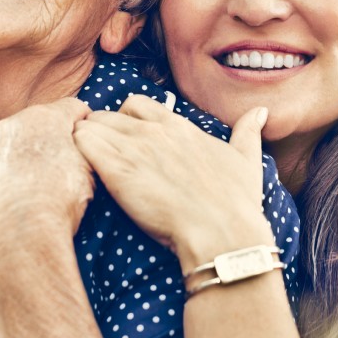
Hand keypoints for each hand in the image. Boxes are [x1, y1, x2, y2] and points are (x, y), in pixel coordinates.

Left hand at [0, 97, 95, 243]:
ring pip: (4, 149)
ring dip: (16, 163)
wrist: (17, 235)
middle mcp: (10, 126)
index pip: (70, 109)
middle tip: (57, 171)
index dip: (81, 124)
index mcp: (45, 118)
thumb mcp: (90, 169)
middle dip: (45, 143)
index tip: (87, 139)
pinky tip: (5, 204)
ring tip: (29, 192)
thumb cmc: (61, 200)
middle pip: (34, 127)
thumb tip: (82, 139)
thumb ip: (86, 145)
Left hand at [72, 95, 271, 268]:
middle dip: (101, 129)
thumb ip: (248, 133)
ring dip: (85, 140)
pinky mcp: (116, 170)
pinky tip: (80, 169)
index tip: (125, 138)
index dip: (127, 119)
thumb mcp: (247, 161)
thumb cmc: (237, 203)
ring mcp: (134, 148)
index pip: (139, 104)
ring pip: (91, 125)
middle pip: (110, 114)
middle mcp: (154, 131)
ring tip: (85, 163)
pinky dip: (76, 150)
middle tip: (100, 154)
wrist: (223, 233)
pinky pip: (82, 143)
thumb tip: (260, 112)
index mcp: (179, 126)